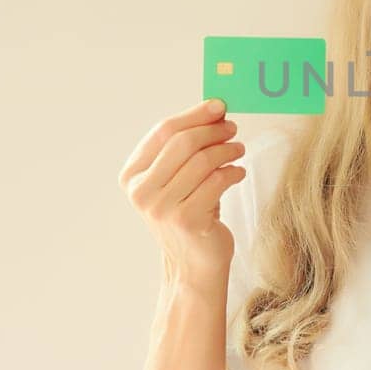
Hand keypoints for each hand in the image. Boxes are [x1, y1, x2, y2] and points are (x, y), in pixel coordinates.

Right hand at [118, 98, 247, 297]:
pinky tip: (238, 173)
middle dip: (212, 130)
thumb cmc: (189, 212)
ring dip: (227, 149)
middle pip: (183, 143)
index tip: (218, 106)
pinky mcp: (187, 220)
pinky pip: (217, 181)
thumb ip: (185, 148)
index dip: (194, 115)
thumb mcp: (176, 179)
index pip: (163, 131)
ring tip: (239, 149)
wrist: (194, 263)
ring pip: (202, 161)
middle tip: (232, 128)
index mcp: (132, 176)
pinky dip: (233, 172)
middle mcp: (141, 192)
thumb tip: (214, 109)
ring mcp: (161, 208)